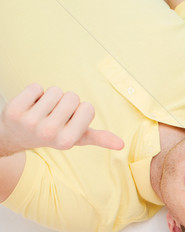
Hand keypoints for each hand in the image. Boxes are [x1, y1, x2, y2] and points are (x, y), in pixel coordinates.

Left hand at [0, 84, 123, 156]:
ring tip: (44, 110)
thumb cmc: (53, 134)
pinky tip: (31, 105)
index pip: (87, 107)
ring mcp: (30, 122)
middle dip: (66, 102)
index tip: (71, 120)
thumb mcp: (76, 138)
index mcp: (67, 140)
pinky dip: (34, 93)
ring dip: (51, 97)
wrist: (17, 136)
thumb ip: (99, 139)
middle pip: (72, 97)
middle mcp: (49, 133)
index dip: (81, 110)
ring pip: (55, 90)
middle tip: (55, 114)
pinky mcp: (15, 110)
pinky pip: (35, 87)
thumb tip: (121, 144)